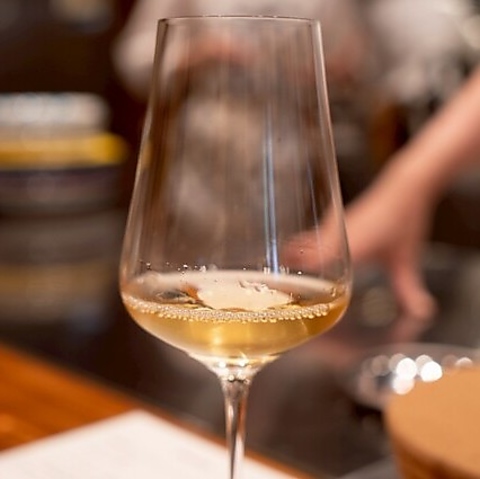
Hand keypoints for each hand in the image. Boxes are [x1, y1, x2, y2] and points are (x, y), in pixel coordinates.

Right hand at [285, 164, 436, 321]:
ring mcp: (330, 227)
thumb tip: (423, 313)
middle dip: (284, 272)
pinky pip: (309, 237)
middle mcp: (331, 235)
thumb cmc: (403, 221)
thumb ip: (408, 288)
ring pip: (300, 243)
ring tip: (284, 279)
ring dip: (291, 259)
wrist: (403, 187)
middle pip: (295, 252)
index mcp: (345, 246)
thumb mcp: (404, 259)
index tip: (280, 293)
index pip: (307, 262)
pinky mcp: (333, 222)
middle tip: (276, 291)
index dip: (291, 278)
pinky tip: (303, 260)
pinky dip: (301, 249)